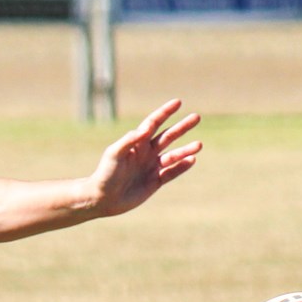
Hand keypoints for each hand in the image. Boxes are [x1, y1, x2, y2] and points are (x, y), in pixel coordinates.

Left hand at [88, 99, 201, 216]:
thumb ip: (128, 141)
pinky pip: (171, 172)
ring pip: (173, 155)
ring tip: (199, 144)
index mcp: (136, 143)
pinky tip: (192, 160)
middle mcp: (145, 153)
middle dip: (182, 127)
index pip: (153, 124)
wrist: (102, 199)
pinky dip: (182, 166)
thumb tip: (144, 129)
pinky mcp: (154, 182)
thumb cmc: (105, 174)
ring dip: (186, 149)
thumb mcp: (114, 155)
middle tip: (197, 117)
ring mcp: (151, 167)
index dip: (165, 112)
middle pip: (167, 136)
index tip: (178, 102)